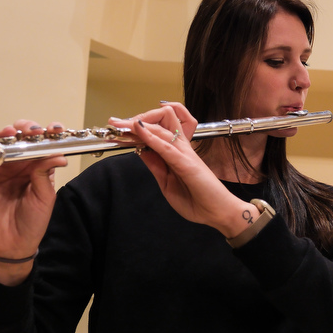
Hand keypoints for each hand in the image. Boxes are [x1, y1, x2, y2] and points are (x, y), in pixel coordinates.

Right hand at [0, 116, 67, 284]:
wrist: (12, 243)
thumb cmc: (33, 221)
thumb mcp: (45, 197)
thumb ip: (46, 174)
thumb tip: (57, 155)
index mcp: (39, 167)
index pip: (44, 144)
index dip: (49, 133)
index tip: (53, 130)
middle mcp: (21, 163)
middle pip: (22, 137)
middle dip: (26, 129)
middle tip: (29, 131)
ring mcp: (1, 167)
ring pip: (2, 142)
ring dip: (5, 132)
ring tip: (8, 133)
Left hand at [109, 103, 257, 237]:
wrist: (218, 212)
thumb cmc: (197, 199)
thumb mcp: (166, 183)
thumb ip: (155, 166)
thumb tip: (140, 151)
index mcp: (176, 153)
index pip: (154, 133)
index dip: (134, 129)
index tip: (115, 128)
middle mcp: (181, 148)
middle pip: (157, 123)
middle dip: (134, 120)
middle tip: (114, 122)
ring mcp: (185, 153)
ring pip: (161, 129)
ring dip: (139, 124)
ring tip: (121, 123)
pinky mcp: (187, 163)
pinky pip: (167, 146)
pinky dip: (151, 137)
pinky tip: (139, 129)